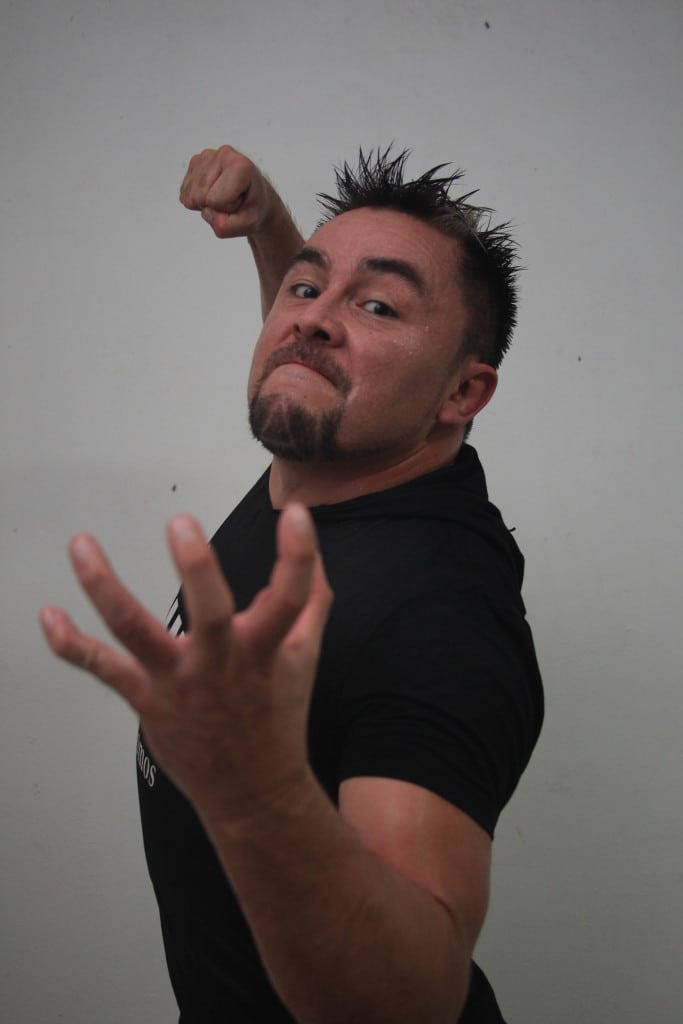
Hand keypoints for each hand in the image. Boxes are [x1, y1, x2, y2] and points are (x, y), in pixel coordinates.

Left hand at [40, 506, 332, 825]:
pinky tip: (48, 615)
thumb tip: (315, 554)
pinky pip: (104, 669)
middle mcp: (223, 666)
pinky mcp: (147, 700)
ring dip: (106, 590)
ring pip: (138, 634)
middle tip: (181, 523)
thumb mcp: (304, 656)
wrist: (253, 790)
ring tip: (81, 546)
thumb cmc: (276, 715)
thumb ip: (311, 600)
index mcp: (266, 651)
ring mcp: (180, 684)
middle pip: (213, 617)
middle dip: (197, 571)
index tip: (297, 515)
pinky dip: (73, 645)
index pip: (290, 600)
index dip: (298, 557)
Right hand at [180, 145, 277, 239]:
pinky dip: (197, 200)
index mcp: (240, 166)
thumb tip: (206, 212)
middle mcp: (223, 155)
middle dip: (214, 207)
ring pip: (190, 196)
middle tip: (231, 200)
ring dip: (206, 204)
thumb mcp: (249, 224)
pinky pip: (185, 195)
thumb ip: (227, 226)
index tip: (240, 201)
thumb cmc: (252, 206)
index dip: (226, 209)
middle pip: (200, 197)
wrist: (252, 195)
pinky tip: (213, 192)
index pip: (214, 200)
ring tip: (223, 196)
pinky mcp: (194, 163)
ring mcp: (206, 156)